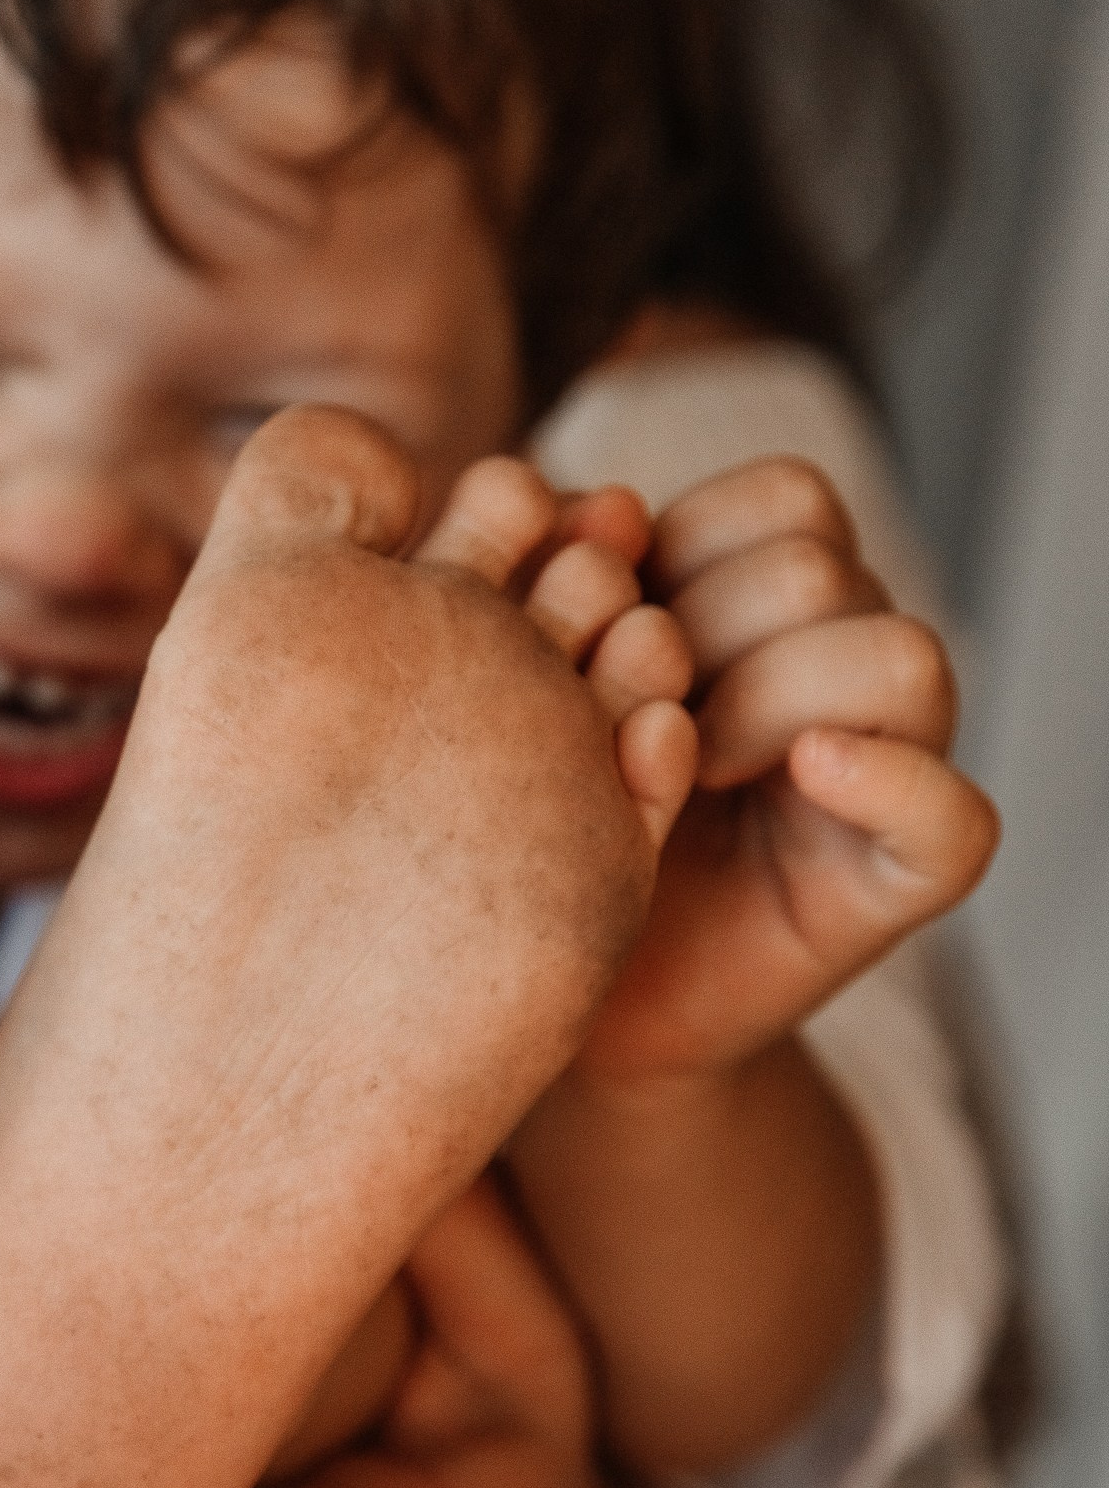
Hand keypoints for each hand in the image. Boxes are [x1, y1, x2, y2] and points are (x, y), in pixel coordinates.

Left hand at [576, 455, 998, 1082]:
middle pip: (824, 573)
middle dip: (707, 632)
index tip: (606, 630)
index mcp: (773, 601)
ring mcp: (889, 768)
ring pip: (897, 660)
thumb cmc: (543, 814)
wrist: (558, 987)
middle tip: (633, 719)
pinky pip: (954, 816)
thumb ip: (562, 574)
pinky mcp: (899, 879)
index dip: (691, 544)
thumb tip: (607, 506)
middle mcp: (849, 666)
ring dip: (769, 702)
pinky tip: (802, 776)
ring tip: (685, 770)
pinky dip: (886, 782)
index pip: (788, 500)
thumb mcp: (533, 678)